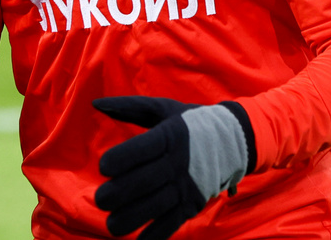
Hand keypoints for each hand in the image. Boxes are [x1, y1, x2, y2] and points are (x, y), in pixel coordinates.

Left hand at [93, 96, 253, 239]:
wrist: (235, 139)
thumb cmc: (190, 122)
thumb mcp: (163, 108)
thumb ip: (129, 107)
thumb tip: (96, 103)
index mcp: (170, 136)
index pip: (143, 149)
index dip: (121, 159)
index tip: (103, 167)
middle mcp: (179, 162)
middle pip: (145, 181)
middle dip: (119, 193)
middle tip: (101, 199)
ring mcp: (188, 185)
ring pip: (157, 206)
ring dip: (132, 218)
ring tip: (111, 225)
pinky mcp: (193, 203)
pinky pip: (173, 222)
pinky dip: (156, 235)